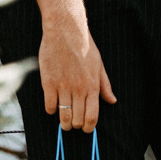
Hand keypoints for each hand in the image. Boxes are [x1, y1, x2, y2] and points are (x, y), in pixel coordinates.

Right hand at [39, 0, 116, 132]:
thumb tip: (112, 101)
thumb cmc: (85, 46)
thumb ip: (105, 85)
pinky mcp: (48, 83)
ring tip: (64, 122)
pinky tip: (53, 106)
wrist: (66, 31)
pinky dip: (51, 110)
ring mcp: (63, 87)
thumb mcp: (99, 65)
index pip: (92, 117)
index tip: (85, 128)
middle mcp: (78, 89)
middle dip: (75, 126)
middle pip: (77, 120)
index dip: (88, 127)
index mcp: (92, 86)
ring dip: (64, 123)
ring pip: (63, 116)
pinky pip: (49, 106)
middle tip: (73, 124)